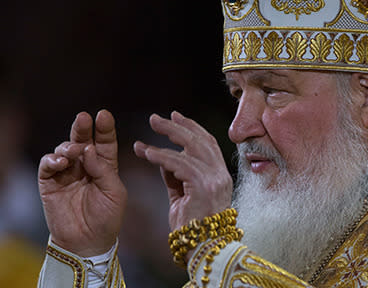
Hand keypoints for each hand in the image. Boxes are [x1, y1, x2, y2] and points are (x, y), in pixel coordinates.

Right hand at [38, 110, 126, 255]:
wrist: (87, 242)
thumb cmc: (107, 218)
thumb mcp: (114, 192)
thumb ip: (103, 170)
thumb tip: (87, 149)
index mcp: (104, 166)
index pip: (104, 142)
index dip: (104, 128)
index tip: (103, 115)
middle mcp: (84, 165)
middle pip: (82, 140)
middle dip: (82, 128)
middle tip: (84, 118)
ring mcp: (66, 173)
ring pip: (64, 150)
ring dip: (68, 146)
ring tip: (74, 152)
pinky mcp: (49, 182)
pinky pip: (48, 164)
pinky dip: (52, 159)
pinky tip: (61, 161)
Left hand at [133, 111, 232, 233]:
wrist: (203, 249)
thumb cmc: (192, 228)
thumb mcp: (184, 196)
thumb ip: (176, 176)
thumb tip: (165, 158)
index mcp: (220, 175)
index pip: (208, 143)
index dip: (192, 127)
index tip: (175, 116)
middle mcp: (220, 174)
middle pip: (201, 140)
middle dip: (178, 125)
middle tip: (156, 118)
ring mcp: (214, 180)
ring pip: (191, 148)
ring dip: (167, 136)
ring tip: (149, 129)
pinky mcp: (203, 187)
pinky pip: (180, 164)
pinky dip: (162, 156)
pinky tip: (147, 152)